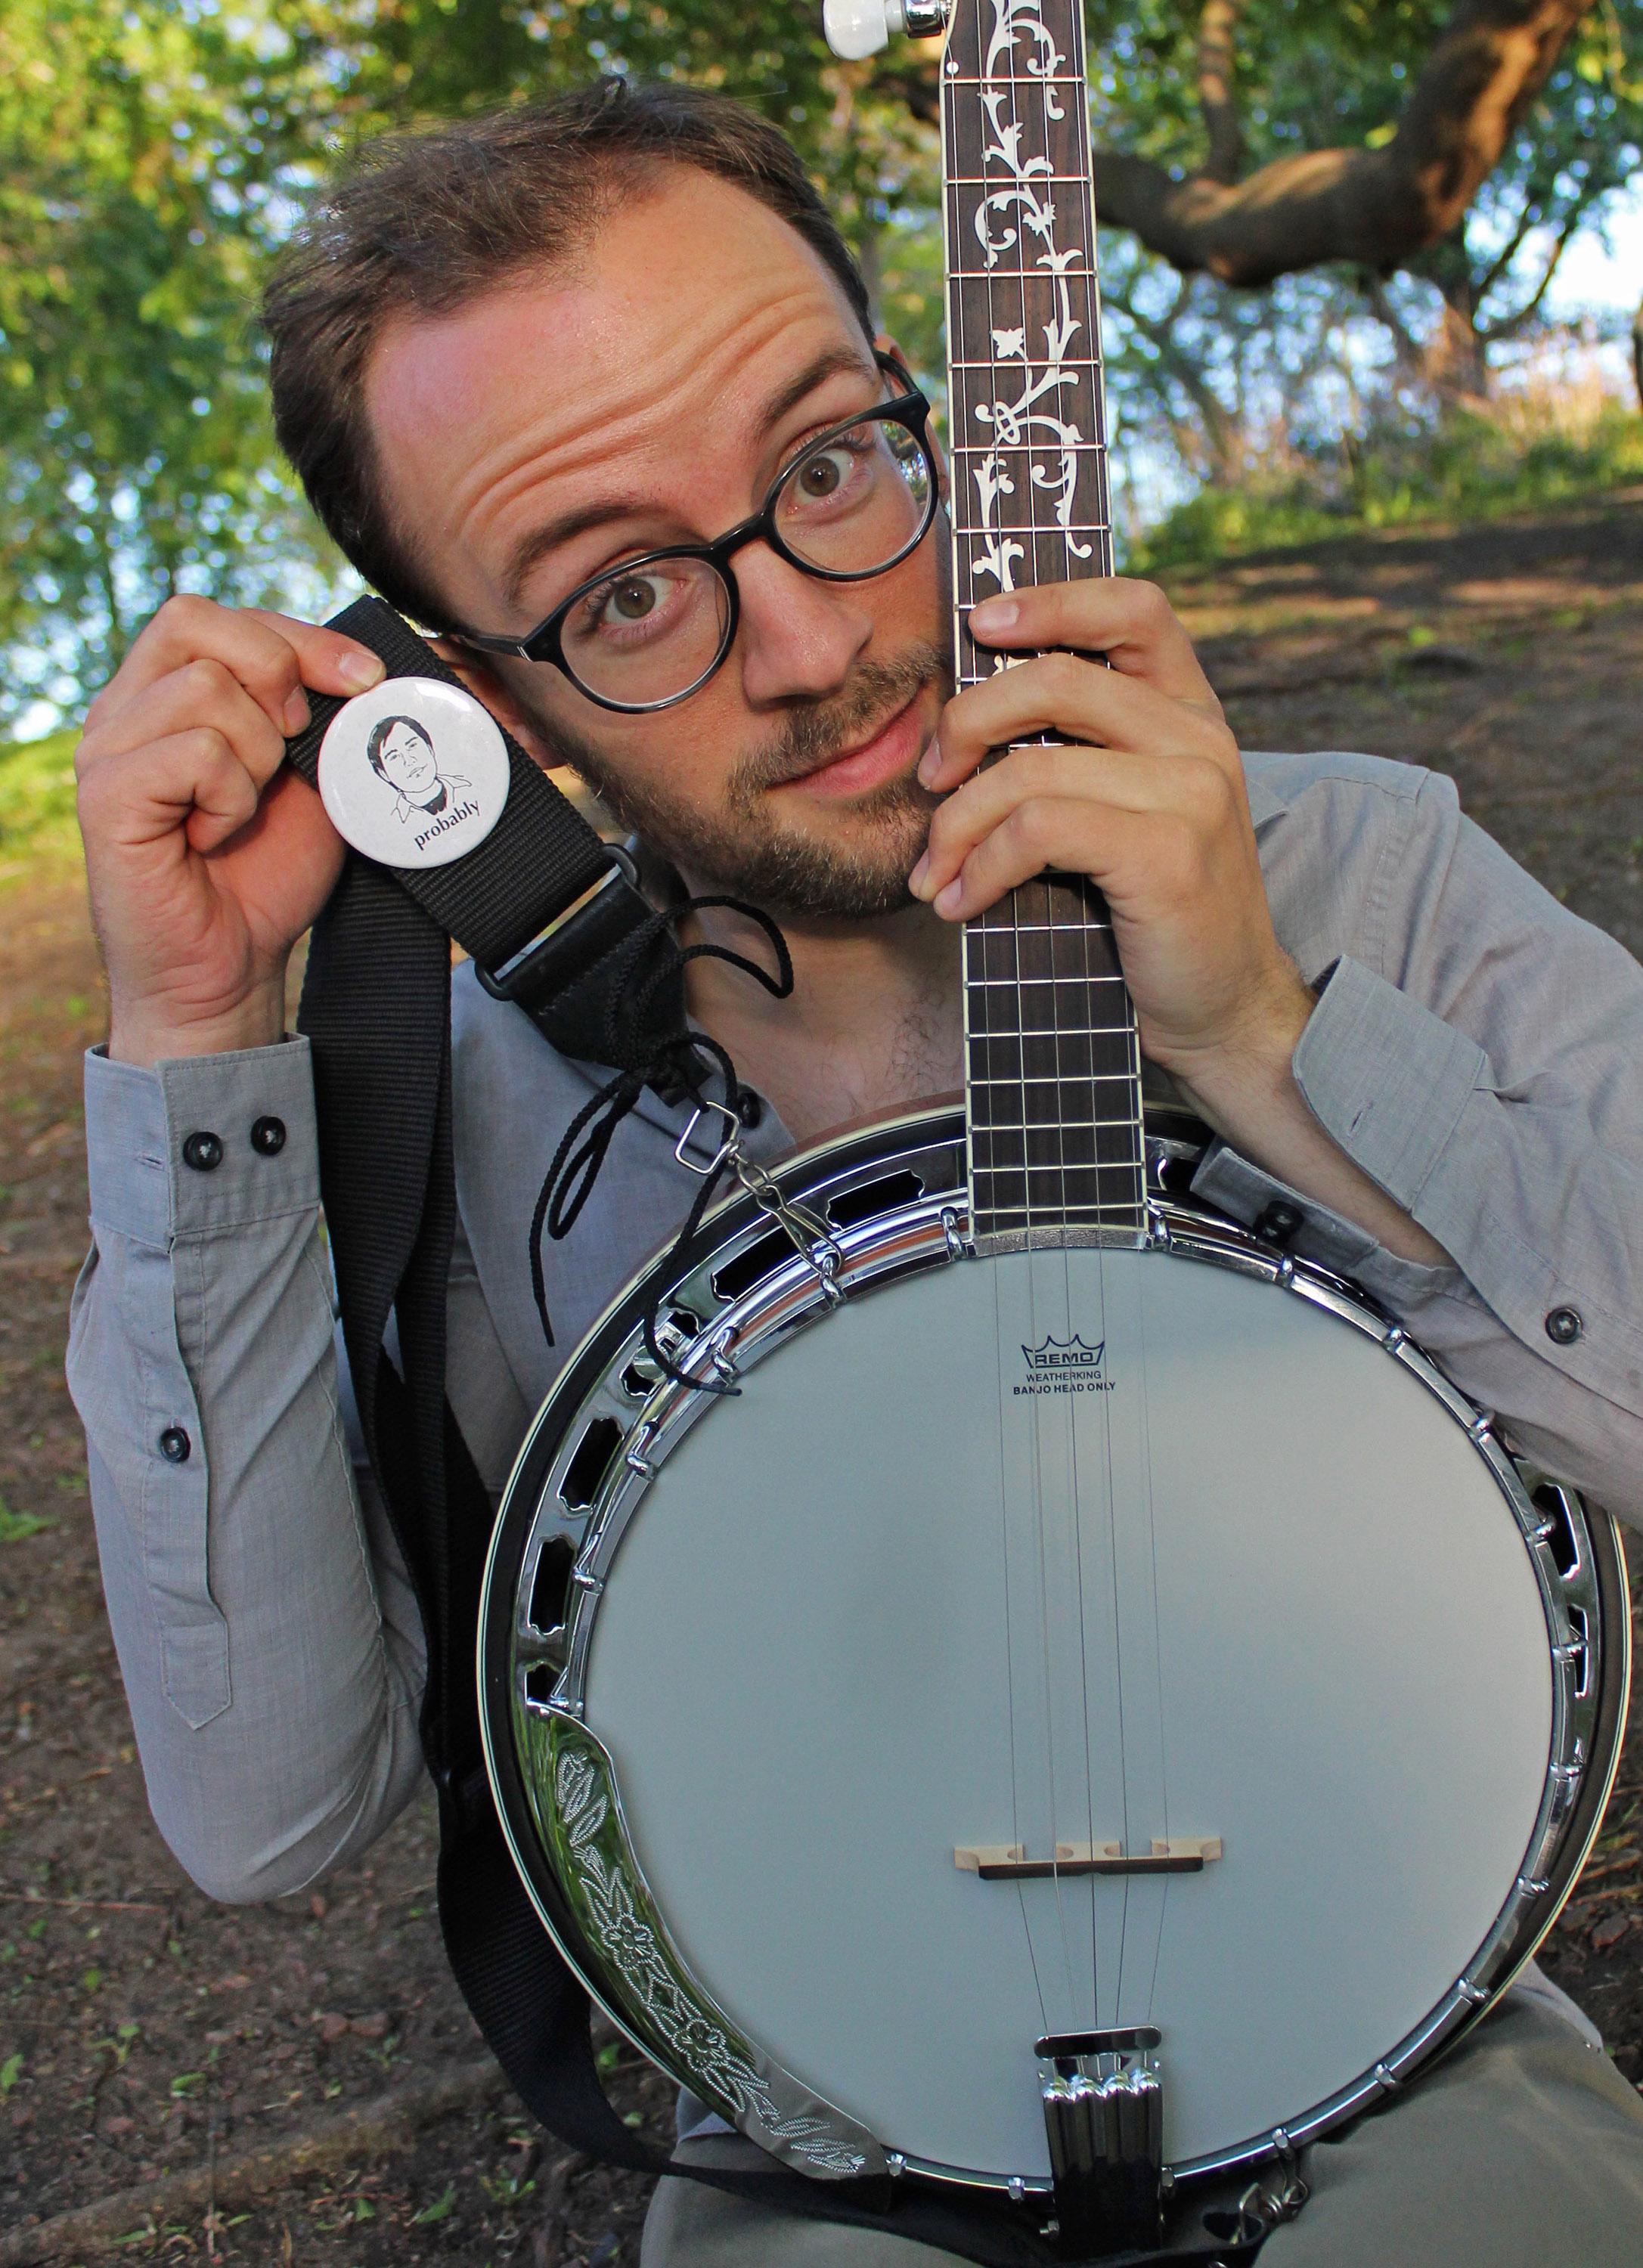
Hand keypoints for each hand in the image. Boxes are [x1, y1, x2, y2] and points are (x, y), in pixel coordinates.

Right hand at [76, 597, 385, 1065]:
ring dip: (258, 755)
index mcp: (165, 690)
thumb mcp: (315, 773)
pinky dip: (231, 796)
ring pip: (205, 688)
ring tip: (241, 810)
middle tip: (294, 749)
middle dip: (276, 674)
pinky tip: (215, 835)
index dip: (301, 636)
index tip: (362, 682)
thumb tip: (373, 663)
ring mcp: (105, 747)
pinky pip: (194, 751)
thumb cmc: (268, 871)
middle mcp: (123, 707)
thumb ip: (323, 710)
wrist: (233, 965)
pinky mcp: (105, 795)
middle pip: (195, 620)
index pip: (222, 613)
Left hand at [908, 577, 1311, 1110]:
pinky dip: (980, 866)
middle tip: (929, 780)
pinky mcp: (1167, 854)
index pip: (1134, 609)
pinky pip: (1037, 830)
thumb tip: (961, 726)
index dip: (1051, 601)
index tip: (979, 624)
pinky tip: (962, 901)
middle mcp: (1200, 740)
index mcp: (1191, 714)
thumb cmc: (1156, 915)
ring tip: (933, 872)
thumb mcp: (1129, 814)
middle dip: (966, 722)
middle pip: (1057, 678)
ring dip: (956, 824)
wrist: (1224, 1010)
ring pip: (1031, 768)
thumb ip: (1081, 756)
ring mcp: (1191, 794)